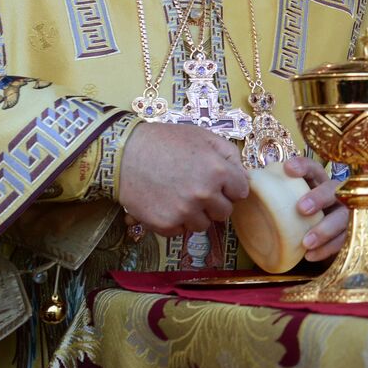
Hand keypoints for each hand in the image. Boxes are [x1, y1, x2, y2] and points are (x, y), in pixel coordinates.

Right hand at [119, 123, 249, 236]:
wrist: (123, 154)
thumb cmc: (164, 141)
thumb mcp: (203, 136)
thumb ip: (229, 155)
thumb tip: (244, 177)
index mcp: (218, 171)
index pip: (241, 192)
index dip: (230, 186)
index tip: (218, 181)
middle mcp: (204, 194)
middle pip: (225, 212)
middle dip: (215, 202)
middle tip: (197, 188)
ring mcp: (184, 212)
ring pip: (203, 225)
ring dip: (196, 214)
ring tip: (179, 195)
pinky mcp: (165, 225)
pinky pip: (181, 231)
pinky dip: (176, 221)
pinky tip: (165, 203)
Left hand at [284, 155, 348, 261]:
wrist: (323, 241)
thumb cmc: (301, 217)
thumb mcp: (290, 203)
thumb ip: (275, 195)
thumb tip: (246, 184)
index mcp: (319, 183)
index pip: (314, 168)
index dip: (303, 166)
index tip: (288, 168)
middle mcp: (335, 195)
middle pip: (334, 189)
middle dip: (319, 197)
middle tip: (302, 209)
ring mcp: (345, 214)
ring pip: (342, 218)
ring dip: (324, 229)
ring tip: (306, 242)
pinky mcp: (349, 234)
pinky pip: (342, 241)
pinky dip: (327, 249)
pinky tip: (310, 256)